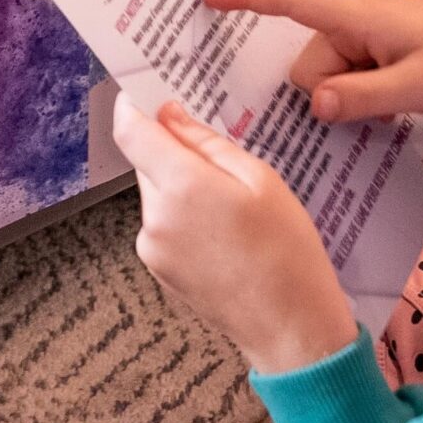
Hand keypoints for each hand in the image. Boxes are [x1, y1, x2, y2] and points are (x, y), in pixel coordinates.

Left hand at [113, 92, 356, 374]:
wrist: (292, 330)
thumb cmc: (287, 252)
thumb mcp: (260, 180)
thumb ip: (207, 142)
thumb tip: (169, 115)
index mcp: (180, 187)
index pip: (129, 131)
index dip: (133, 106)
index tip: (146, 92)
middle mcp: (155, 216)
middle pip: (146, 162)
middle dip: (174, 153)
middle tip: (220, 159)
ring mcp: (152, 247)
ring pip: (156, 194)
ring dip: (181, 188)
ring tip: (232, 207)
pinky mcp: (158, 270)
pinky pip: (163, 225)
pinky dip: (184, 217)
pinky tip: (224, 234)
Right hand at [213, 0, 422, 124]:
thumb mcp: (416, 90)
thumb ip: (360, 98)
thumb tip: (313, 104)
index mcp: (358, 14)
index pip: (290, 0)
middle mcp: (354, 14)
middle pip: (307, 62)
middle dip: (329, 91)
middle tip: (379, 106)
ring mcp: (367, 28)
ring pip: (326, 73)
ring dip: (349, 94)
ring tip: (395, 102)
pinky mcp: (379, 42)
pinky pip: (347, 70)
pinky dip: (358, 89)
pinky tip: (389, 101)